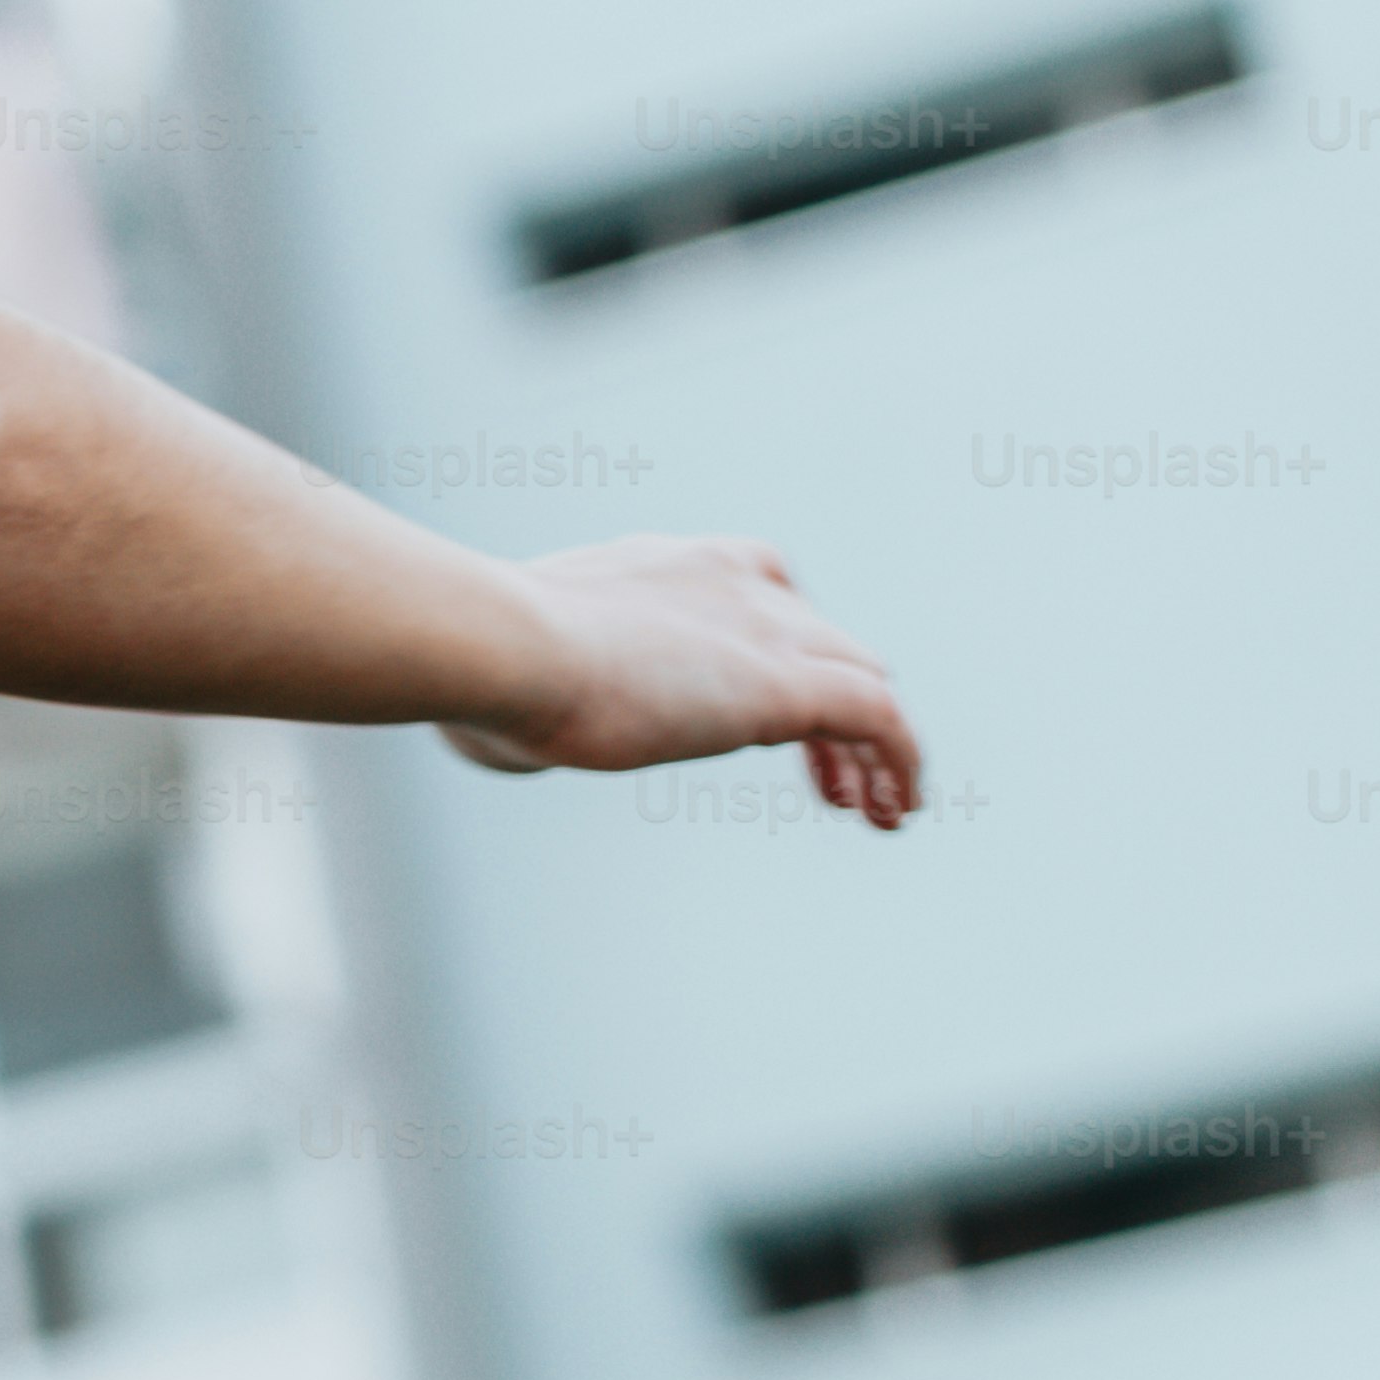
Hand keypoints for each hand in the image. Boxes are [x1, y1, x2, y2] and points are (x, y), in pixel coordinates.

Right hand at [444, 534, 917, 826]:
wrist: (501, 644)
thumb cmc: (478, 667)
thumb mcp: (512, 674)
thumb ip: (528, 697)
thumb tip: (500, 737)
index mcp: (660, 566)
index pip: (754, 586)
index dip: (772, 645)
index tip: (756, 714)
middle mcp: (725, 579)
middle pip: (819, 632)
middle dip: (827, 696)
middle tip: (821, 774)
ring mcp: (762, 626)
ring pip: (861, 674)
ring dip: (873, 743)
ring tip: (874, 808)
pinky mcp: (787, 684)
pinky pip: (882, 718)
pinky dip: (900, 762)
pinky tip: (893, 813)